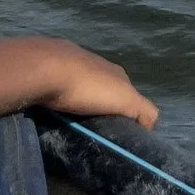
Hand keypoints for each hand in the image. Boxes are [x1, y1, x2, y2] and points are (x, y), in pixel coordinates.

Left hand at [34, 39, 159, 130]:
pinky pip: (63, 85)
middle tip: (97, 129)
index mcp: (117, 72)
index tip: (119, 132)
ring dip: (83, 101)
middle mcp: (97, 64)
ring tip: (75, 121)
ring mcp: (72, 63)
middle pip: (107, 89)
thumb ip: (143, 110)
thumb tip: (151, 124)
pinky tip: (58, 106)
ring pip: (84, 86)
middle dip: (105, 107)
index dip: (129, 113)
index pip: (130, 94)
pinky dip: (64, 96)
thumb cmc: (87, 86)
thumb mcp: (125, 98)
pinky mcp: (50, 67)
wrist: (44, 67)